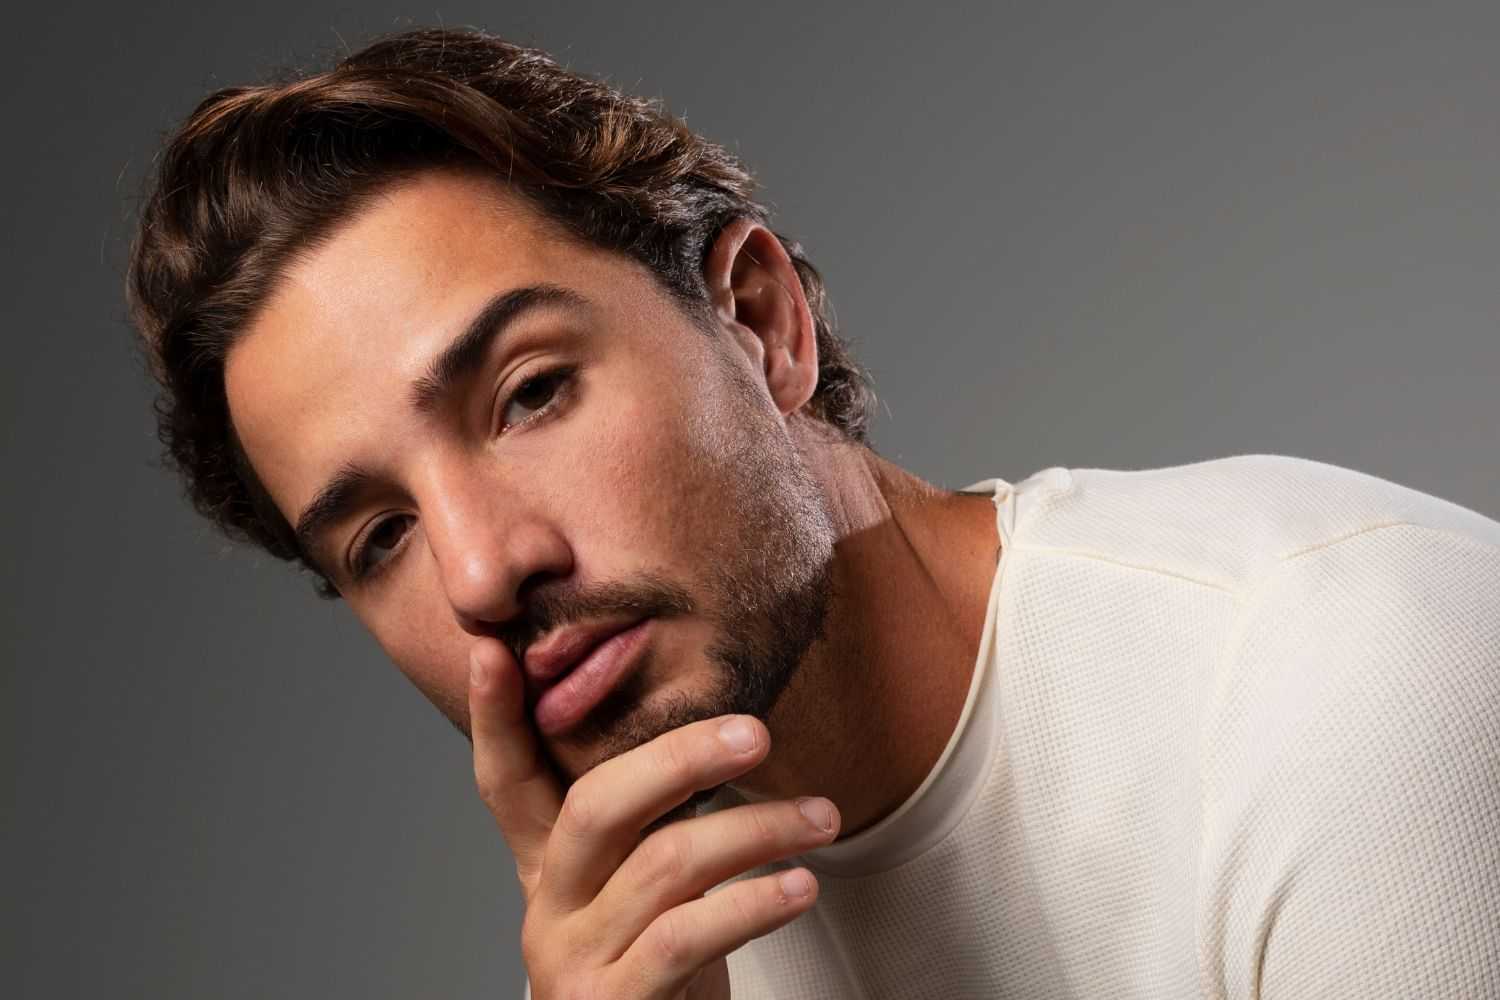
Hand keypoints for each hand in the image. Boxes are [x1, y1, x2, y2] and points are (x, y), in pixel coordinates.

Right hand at [468, 637, 840, 998]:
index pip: (504, 780)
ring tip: (821, 818)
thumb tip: (721, 729)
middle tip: (755, 733)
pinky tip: (801, 884)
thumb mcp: (644, 887)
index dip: (493, 715)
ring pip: (663, 865)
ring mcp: (574, 959)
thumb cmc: (662, 967)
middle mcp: (547, 908)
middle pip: (594, 806)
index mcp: (548, 867)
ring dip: (756, 830)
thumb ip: (653, 821)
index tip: (490, 647)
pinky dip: (753, 904)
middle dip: (678, 757)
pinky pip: (687, 936)